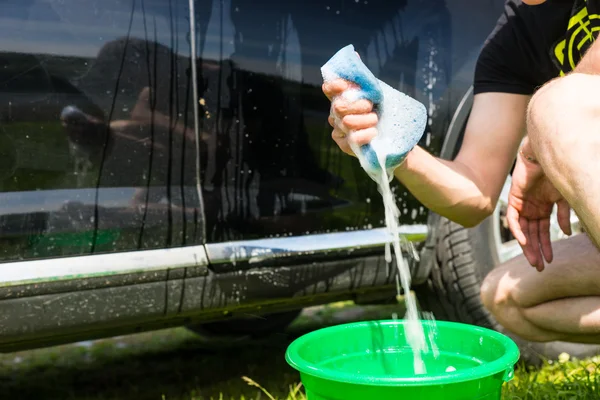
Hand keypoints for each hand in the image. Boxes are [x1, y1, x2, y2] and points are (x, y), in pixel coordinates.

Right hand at [322, 78, 377, 156]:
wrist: (392, 133)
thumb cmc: (383, 109)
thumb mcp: (377, 94)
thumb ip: (367, 86)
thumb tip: (361, 82)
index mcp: (341, 97)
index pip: (329, 89)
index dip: (333, 86)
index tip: (343, 86)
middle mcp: (336, 114)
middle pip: (339, 107)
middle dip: (357, 105)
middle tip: (370, 107)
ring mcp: (338, 130)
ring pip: (347, 122)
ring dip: (364, 120)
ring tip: (375, 120)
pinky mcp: (344, 145)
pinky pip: (352, 139)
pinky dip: (365, 135)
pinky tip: (373, 132)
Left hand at [506, 139, 571, 270]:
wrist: (545, 155)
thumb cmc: (557, 173)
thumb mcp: (564, 198)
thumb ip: (564, 215)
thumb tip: (566, 233)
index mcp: (544, 209)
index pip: (542, 232)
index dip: (545, 247)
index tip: (550, 261)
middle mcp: (532, 209)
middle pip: (532, 234)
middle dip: (536, 251)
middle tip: (540, 268)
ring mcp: (523, 204)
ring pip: (522, 230)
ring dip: (527, 246)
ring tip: (533, 260)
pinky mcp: (514, 199)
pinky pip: (513, 219)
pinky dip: (518, 230)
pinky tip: (525, 242)